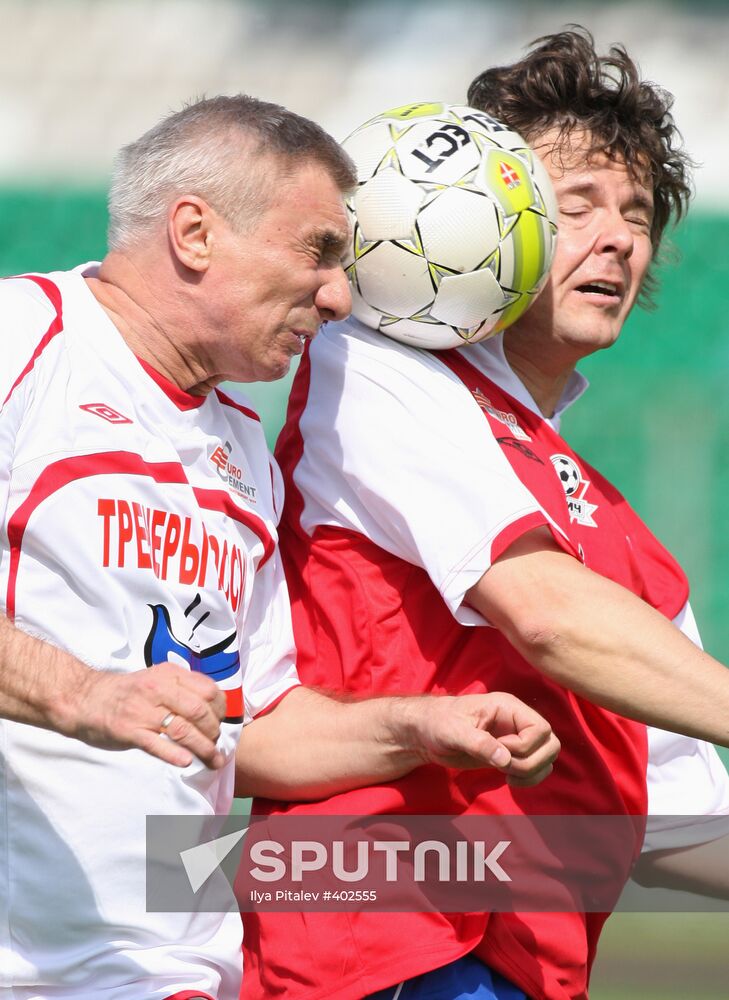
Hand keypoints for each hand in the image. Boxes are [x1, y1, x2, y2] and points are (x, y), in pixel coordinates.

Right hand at [68, 662, 226, 768]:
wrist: (84, 698)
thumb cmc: (126, 692)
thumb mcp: (156, 679)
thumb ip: (181, 688)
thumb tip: (212, 708)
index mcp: (169, 674)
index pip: (209, 690)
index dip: (221, 710)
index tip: (222, 723)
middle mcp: (158, 690)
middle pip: (200, 711)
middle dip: (214, 731)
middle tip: (216, 744)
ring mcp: (143, 711)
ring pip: (183, 730)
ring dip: (203, 748)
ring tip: (212, 760)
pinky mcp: (129, 731)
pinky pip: (157, 744)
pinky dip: (175, 754)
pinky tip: (186, 761)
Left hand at [398, 691, 559, 786]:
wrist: (425, 734)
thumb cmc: (436, 724)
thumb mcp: (453, 731)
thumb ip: (478, 743)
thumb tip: (505, 759)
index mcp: (507, 707)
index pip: (540, 728)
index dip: (525, 746)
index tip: (500, 751)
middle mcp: (517, 720)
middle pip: (551, 744)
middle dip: (531, 762)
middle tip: (505, 768)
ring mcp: (516, 737)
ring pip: (548, 757)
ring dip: (533, 772)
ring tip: (507, 776)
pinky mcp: (512, 753)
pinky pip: (537, 768)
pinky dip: (530, 778)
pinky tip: (509, 780)